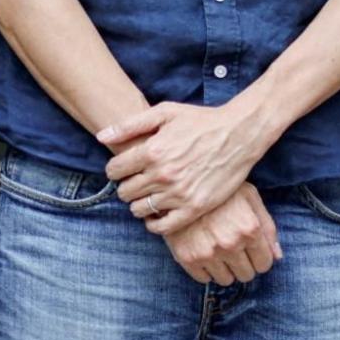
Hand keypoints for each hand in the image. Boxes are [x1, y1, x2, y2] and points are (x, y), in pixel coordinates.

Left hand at [100, 97, 274, 235]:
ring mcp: (179, 193)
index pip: (114, 170)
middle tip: (135, 182)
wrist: (238, 135)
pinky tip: (156, 214)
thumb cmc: (200, 121)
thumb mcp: (164, 113)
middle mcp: (163, 174)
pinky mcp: (195, 208)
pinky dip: (154, 224)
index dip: (114, 170)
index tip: (122, 169)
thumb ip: (130, 125)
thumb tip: (101, 136)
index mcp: (152, 151)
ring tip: (146, 195)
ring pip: (139, 209)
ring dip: (138, 204)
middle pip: (125, 191)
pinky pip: (163, 226)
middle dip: (125, 186)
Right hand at [164, 182, 282, 284]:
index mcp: (249, 229)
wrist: (180, 183)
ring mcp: (208, 252)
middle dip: (243, 263)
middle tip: (233, 247)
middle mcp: (230, 244)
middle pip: (246, 275)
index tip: (250, 249)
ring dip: (225, 268)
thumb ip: (267, 226)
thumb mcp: (249, 197)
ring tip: (217, 248)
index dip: (259, 257)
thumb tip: (277, 256)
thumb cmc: (220, 189)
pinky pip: (204, 279)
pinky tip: (202, 250)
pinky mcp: (187, 257)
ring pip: (226, 280)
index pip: (264, 264)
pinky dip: (205, 269)